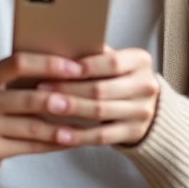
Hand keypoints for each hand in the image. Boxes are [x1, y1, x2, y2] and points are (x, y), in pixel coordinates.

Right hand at [0, 53, 85, 187]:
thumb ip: (22, 80)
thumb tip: (71, 67)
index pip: (18, 62)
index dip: (49, 64)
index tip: (77, 68)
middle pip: (27, 97)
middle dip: (61, 100)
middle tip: (88, 102)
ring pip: (31, 125)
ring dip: (62, 127)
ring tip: (85, 127)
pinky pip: (27, 146)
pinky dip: (51, 144)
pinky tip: (68, 142)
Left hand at [35, 47, 160, 146]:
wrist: (146, 106)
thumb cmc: (118, 78)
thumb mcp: (114, 62)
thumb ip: (93, 55)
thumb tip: (55, 51)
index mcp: (141, 61)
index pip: (112, 62)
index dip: (85, 67)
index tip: (58, 68)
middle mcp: (146, 86)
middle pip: (101, 89)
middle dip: (68, 89)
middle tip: (42, 88)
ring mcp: (142, 112)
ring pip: (99, 112)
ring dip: (69, 110)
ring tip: (46, 106)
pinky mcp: (134, 133)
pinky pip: (102, 136)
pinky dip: (79, 135)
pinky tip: (60, 134)